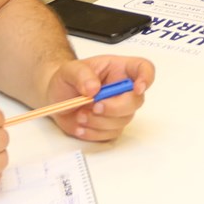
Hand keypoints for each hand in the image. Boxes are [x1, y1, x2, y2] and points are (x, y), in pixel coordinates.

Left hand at [39, 55, 155, 143]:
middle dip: (115, 107)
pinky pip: (110, 134)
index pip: (144, 68)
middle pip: (136, 100)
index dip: (146, 78)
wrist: (56, 98)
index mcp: (119, 69)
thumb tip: (93, 88)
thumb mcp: (70, 70)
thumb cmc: (68, 79)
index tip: (138, 88)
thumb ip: (82, 75)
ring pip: (123, 120)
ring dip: (99, 121)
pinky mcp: (110, 126)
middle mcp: (123, 89)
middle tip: (94, 106)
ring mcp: (119, 109)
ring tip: (80, 115)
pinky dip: (93, 133)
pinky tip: (80, 126)